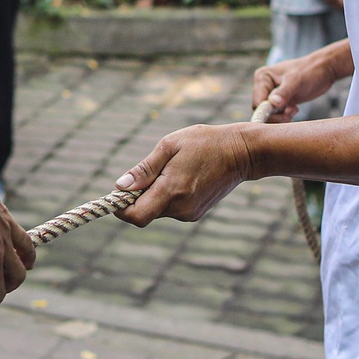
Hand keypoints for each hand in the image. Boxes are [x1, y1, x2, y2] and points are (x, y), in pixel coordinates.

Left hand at [112, 125, 253, 226]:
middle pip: (144, 212)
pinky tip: (182, 177)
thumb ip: (144, 170)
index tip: (117, 193)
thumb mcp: (169, 146)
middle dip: (138, 196)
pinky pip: (170, 209)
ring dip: (154, 194)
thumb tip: (120, 187)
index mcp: (172, 190)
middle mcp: (181, 208)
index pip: (136, 216)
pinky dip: (167, 196)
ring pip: (157, 210)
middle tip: (150, 171)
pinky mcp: (195, 213)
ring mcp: (190, 213)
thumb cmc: (203, 142)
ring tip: (171, 170)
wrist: (241, 152)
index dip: (121, 208)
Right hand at [253, 45, 343, 121]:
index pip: (258, 102)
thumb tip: (273, 103)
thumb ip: (283, 93)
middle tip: (290, 113)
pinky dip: (284, 116)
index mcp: (262, 77)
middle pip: (261, 110)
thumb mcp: (296, 82)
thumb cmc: (310, 72)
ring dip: (281, 117)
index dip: (267, 112)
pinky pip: (276, 115)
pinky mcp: (279, 101)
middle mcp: (264, 86)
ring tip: (294, 109)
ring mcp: (271, 93)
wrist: (324, 70)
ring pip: (269, 114)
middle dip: (276, 116)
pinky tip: (294, 109)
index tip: (283, 114)